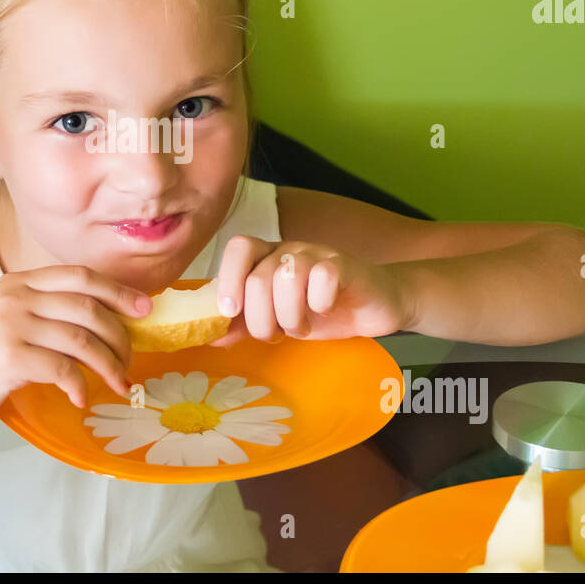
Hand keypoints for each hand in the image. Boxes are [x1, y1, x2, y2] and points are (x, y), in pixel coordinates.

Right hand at [0, 265, 150, 435]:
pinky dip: (80, 386)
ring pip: (82, 339)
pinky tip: (81, 398)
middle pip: (88, 307)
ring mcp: (12, 325)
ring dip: (109, 365)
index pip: (80, 276)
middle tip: (129, 361)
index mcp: (19, 282)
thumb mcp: (7, 322)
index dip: (118, 291)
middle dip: (120, 336)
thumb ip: (44, 315)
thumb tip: (102, 327)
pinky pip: (63, 369)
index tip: (145, 309)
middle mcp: (17, 296)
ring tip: (117, 383)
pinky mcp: (8, 357)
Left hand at [207, 237, 410, 345]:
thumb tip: (208, 335)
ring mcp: (318, 255)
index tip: (229, 311)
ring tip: (301, 327)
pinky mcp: (345, 266)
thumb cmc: (321, 309)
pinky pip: (323, 278)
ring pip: (288, 278)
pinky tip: (326, 311)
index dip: (228, 279)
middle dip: (262, 319)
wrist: (375, 304)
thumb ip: (243, 322)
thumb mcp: (277, 318)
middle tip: (277, 334)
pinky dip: (319, 303)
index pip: (238, 248)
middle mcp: (289, 250)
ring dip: (291, 316)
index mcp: (267, 257)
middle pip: (259, 278)